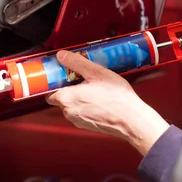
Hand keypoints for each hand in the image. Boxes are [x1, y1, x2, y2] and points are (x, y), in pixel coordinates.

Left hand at [45, 50, 169, 155]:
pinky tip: (99, 98)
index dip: (54, 82)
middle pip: (60, 97)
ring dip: (78, 96)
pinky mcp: (87, 126)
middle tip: (82, 78)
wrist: (132, 120)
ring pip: (71, 105)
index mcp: (65, 99)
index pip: (48, 91)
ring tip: (93, 87)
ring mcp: (77, 121)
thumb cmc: (116, 97)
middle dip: (68, 87)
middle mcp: (68, 112)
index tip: (62, 74)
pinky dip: (86, 105)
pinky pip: (81, 112)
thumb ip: (76, 63)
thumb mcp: (96, 72)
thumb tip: (61, 55)